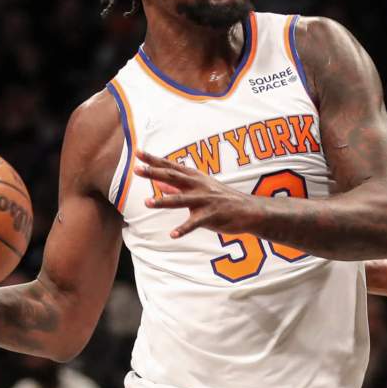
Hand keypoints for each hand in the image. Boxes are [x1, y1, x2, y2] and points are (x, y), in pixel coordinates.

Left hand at [134, 152, 256, 237]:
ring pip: (181, 200)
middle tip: (137, 169)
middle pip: (173, 177)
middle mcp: (198, 185)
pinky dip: (184, 229)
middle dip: (154, 173)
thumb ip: (178, 188)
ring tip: (147, 203)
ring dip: (163, 201)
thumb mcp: (200, 189)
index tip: (138, 153)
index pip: (171, 166)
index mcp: (195, 178)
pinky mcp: (212, 215)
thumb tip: (158, 184)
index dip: (154, 160)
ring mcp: (205, 200)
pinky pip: (195, 223)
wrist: (249, 210)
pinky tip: (173, 234)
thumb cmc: (221, 199)